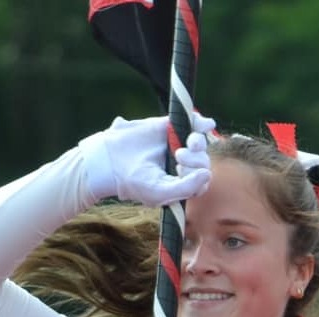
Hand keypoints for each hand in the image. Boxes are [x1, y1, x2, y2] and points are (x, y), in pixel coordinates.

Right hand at [80, 113, 215, 206]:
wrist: (111, 161)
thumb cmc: (136, 182)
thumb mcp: (162, 191)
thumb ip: (187, 187)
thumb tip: (207, 173)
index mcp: (183, 182)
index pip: (202, 179)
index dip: (199, 175)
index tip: (180, 171)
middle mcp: (183, 164)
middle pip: (202, 160)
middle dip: (196, 159)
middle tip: (178, 156)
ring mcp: (178, 144)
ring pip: (200, 143)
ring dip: (198, 142)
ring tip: (187, 143)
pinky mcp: (170, 127)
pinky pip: (193, 123)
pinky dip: (201, 123)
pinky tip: (206, 124)